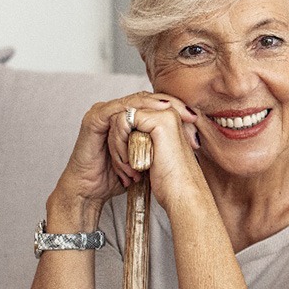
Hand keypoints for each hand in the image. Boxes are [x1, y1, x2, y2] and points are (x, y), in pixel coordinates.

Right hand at [52, 90, 199, 216]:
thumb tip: (190, 144)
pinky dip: (133, 113)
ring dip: (154, 108)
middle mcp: (117, 112)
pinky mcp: (94, 119)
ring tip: (171, 112)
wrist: (91, 190)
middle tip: (190, 114)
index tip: (196, 120)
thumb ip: (161, 147)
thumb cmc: (116, 178)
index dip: (177, 109)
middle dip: (171, 105)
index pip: (156, 105)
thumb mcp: (147, 160)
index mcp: (129, 119)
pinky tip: (148, 116)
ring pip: (134, 102)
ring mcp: (104, 113)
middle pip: (148, 99)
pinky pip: (116, 110)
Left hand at [106, 92, 201, 209]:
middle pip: (125, 117)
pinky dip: (118, 143)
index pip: (131, 119)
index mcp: (168, 120)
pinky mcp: (159, 121)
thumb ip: (141, 141)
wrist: (184, 197)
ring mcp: (165, 114)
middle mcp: (169, 112)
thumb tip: (120, 135)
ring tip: (128, 169)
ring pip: (120, 119)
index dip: (122, 141)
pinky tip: (129, 163)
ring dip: (116, 146)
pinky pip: (123, 122)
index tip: (128, 168)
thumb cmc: (171, 183)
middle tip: (125, 170)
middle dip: (116, 143)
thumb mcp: (152, 157)